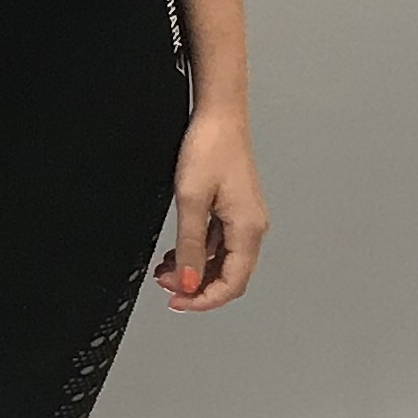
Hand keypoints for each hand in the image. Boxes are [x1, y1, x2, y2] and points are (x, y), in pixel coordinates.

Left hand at [162, 103, 265, 311]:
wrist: (219, 115)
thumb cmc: (210, 148)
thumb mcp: (191, 200)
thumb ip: (189, 246)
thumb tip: (188, 281)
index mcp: (248, 229)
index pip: (231, 283)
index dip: (204, 299)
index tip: (177, 302)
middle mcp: (252, 227)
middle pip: (229, 276)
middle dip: (197, 286)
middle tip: (166, 286)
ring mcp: (244, 218)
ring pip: (222, 260)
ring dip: (195, 270)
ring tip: (165, 270)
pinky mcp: (234, 208)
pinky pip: (218, 242)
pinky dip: (198, 252)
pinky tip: (176, 251)